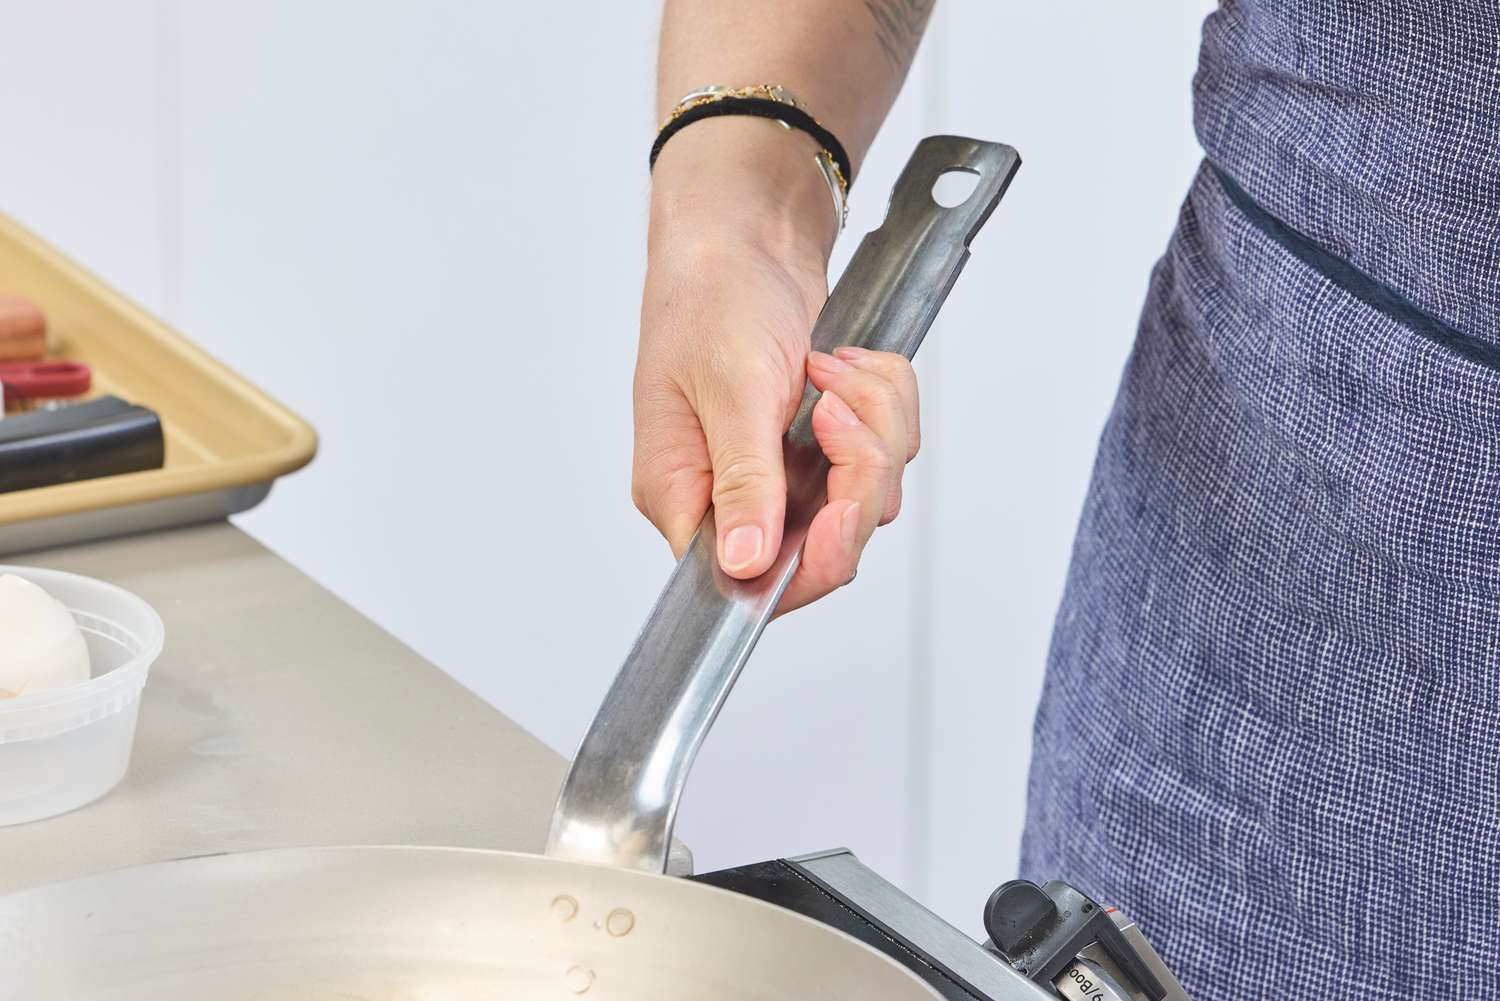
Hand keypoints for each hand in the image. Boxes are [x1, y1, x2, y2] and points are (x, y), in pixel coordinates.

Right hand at [632, 118, 919, 612]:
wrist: (744, 231)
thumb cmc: (710, 295)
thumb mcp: (727, 388)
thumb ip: (742, 482)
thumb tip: (744, 564)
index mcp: (683, 495)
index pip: (752, 579)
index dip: (813, 559)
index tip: (843, 510)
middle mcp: (729, 495)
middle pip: (827, 542)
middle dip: (857, 471)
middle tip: (836, 408)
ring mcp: (779, 471)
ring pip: (868, 495)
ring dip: (874, 425)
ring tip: (836, 370)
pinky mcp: (817, 445)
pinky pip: (883, 453)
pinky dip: (883, 404)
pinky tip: (848, 365)